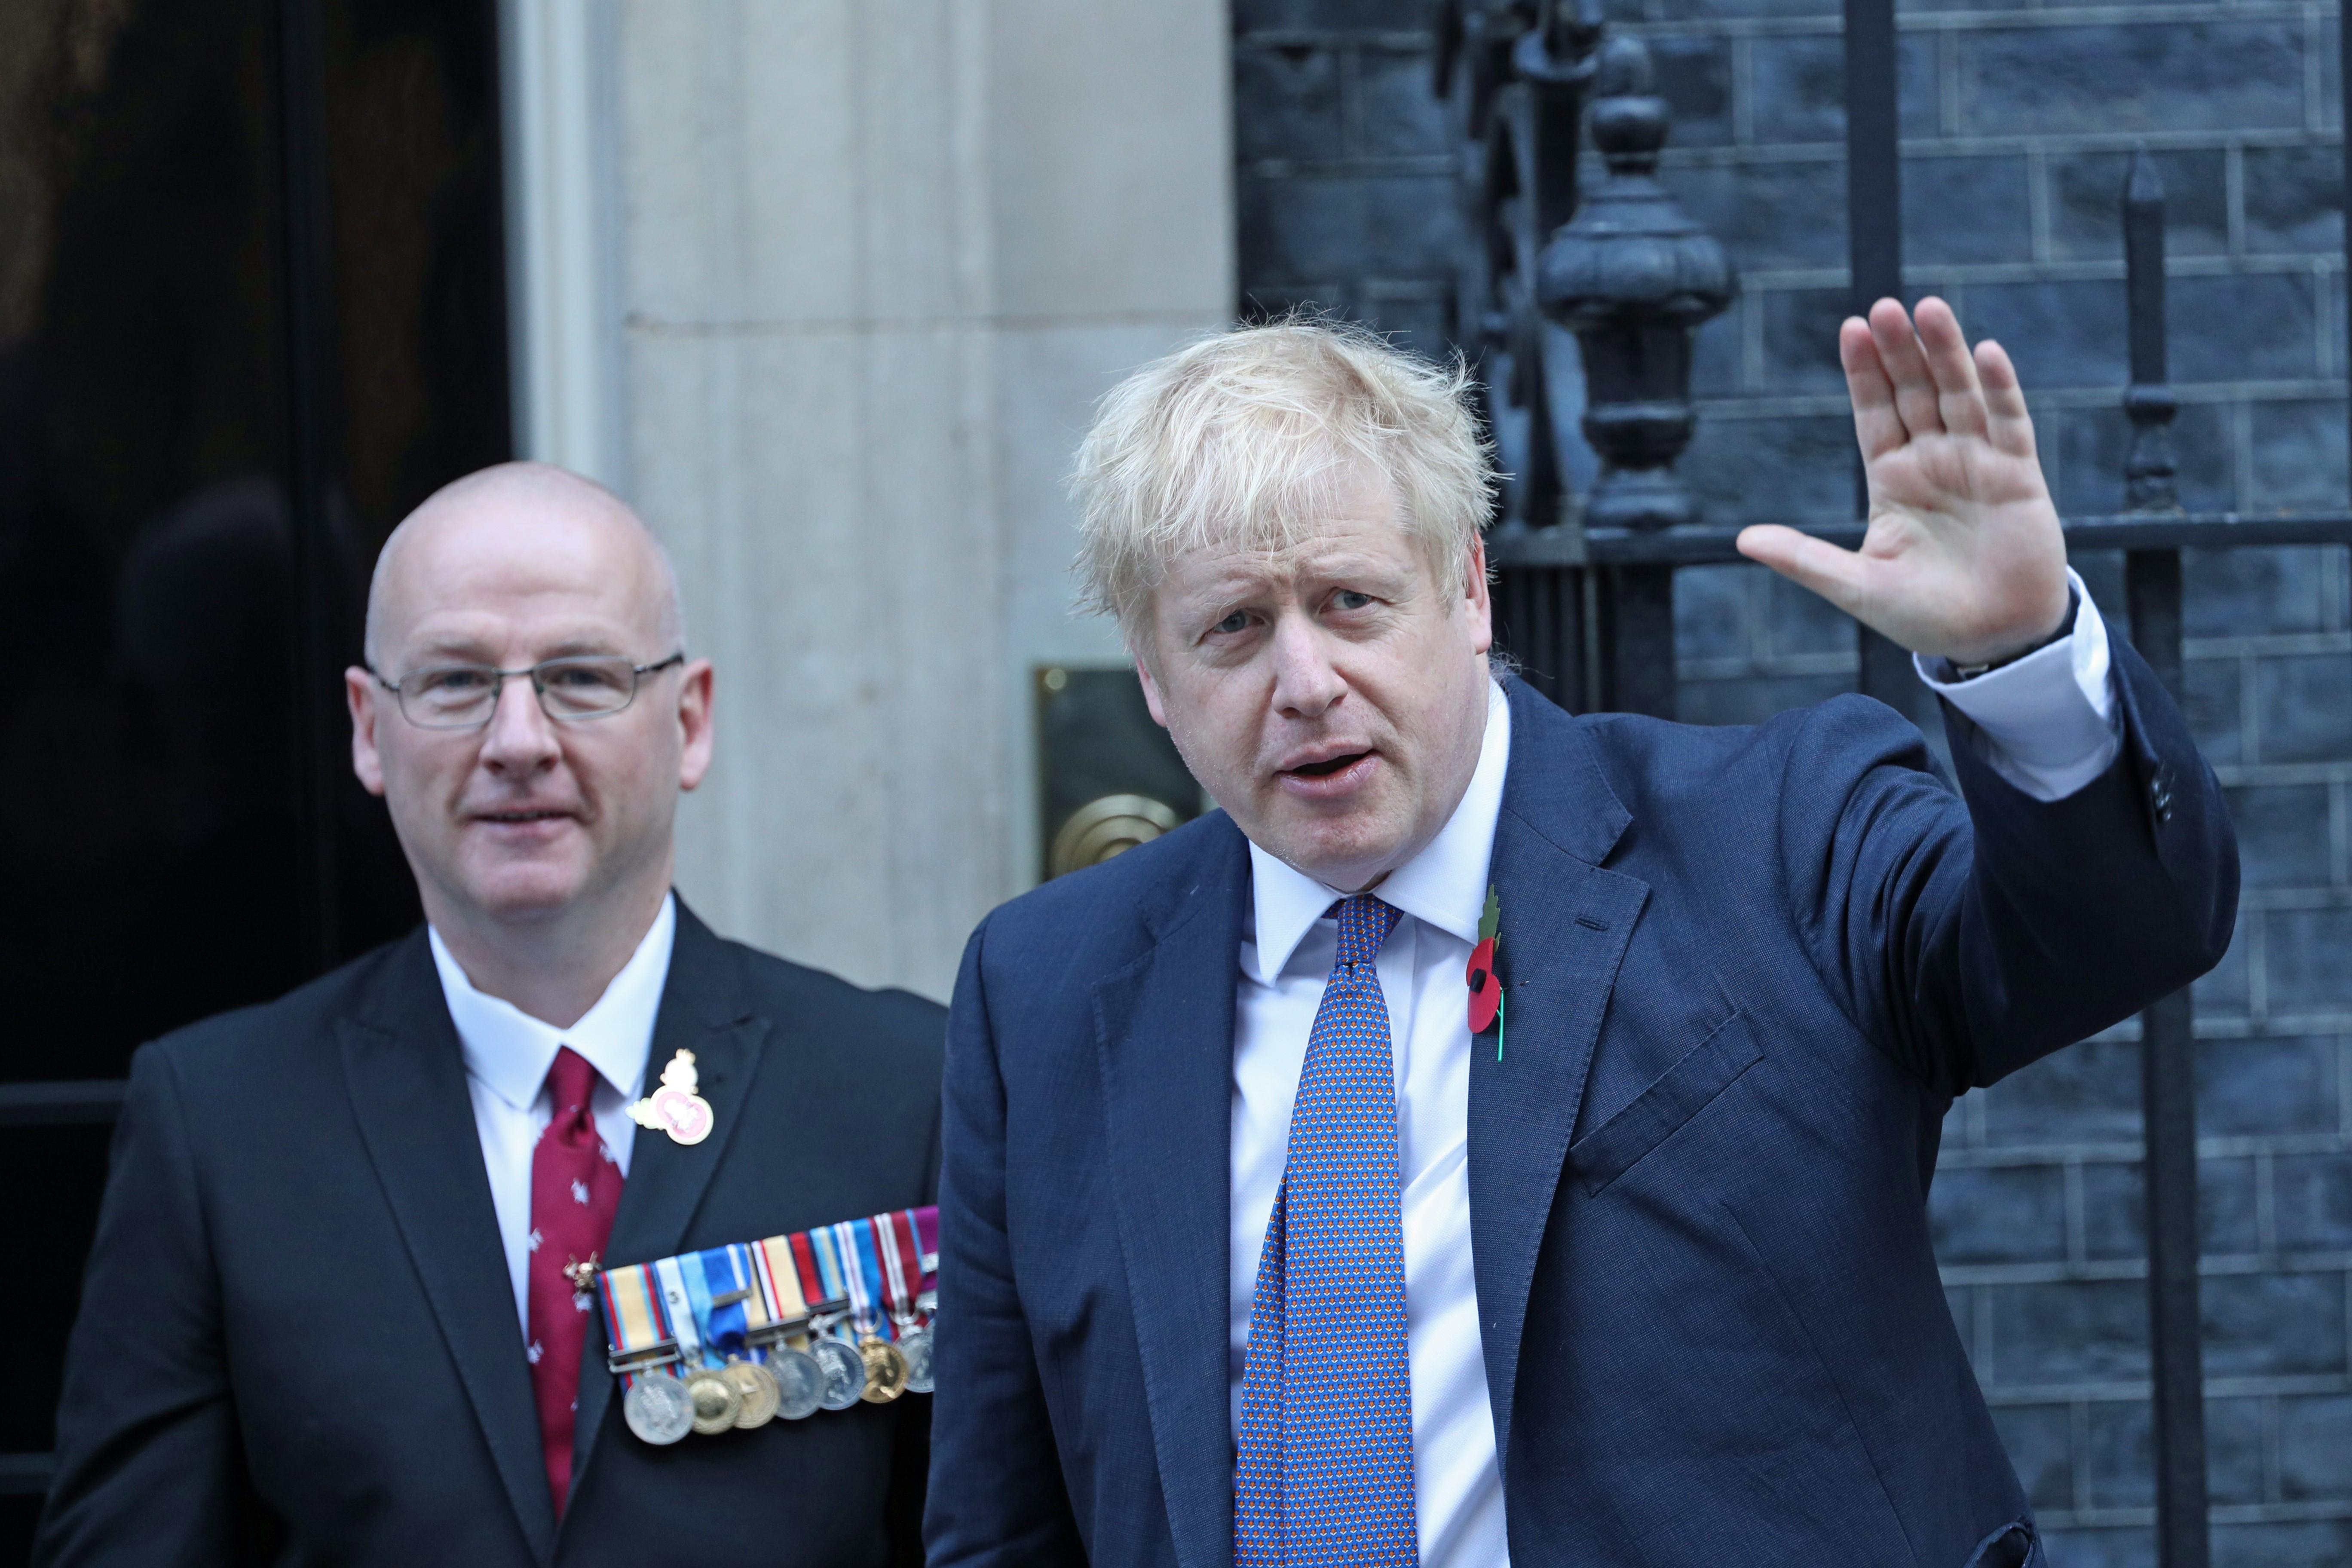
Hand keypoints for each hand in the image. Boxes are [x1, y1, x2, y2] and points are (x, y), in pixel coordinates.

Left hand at [1735, 297, 2071, 665]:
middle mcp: (1933, 460)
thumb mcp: (1855, 587)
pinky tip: (1985, 354)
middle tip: (1883, 306)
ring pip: (1959, 395)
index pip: (1873, 413)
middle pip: (1914, 392)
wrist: (1991, 640)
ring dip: (1945, 352)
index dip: (1863, 372)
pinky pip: (2009, 423)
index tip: (1850, 328)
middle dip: (1898, 351)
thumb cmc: (1923, 614)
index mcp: (1891, 479)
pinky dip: (1999, 389)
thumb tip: (1741, 540)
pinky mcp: (2018, 476)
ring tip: (1927, 309)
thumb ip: (1804, 559)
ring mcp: (1977, 463)